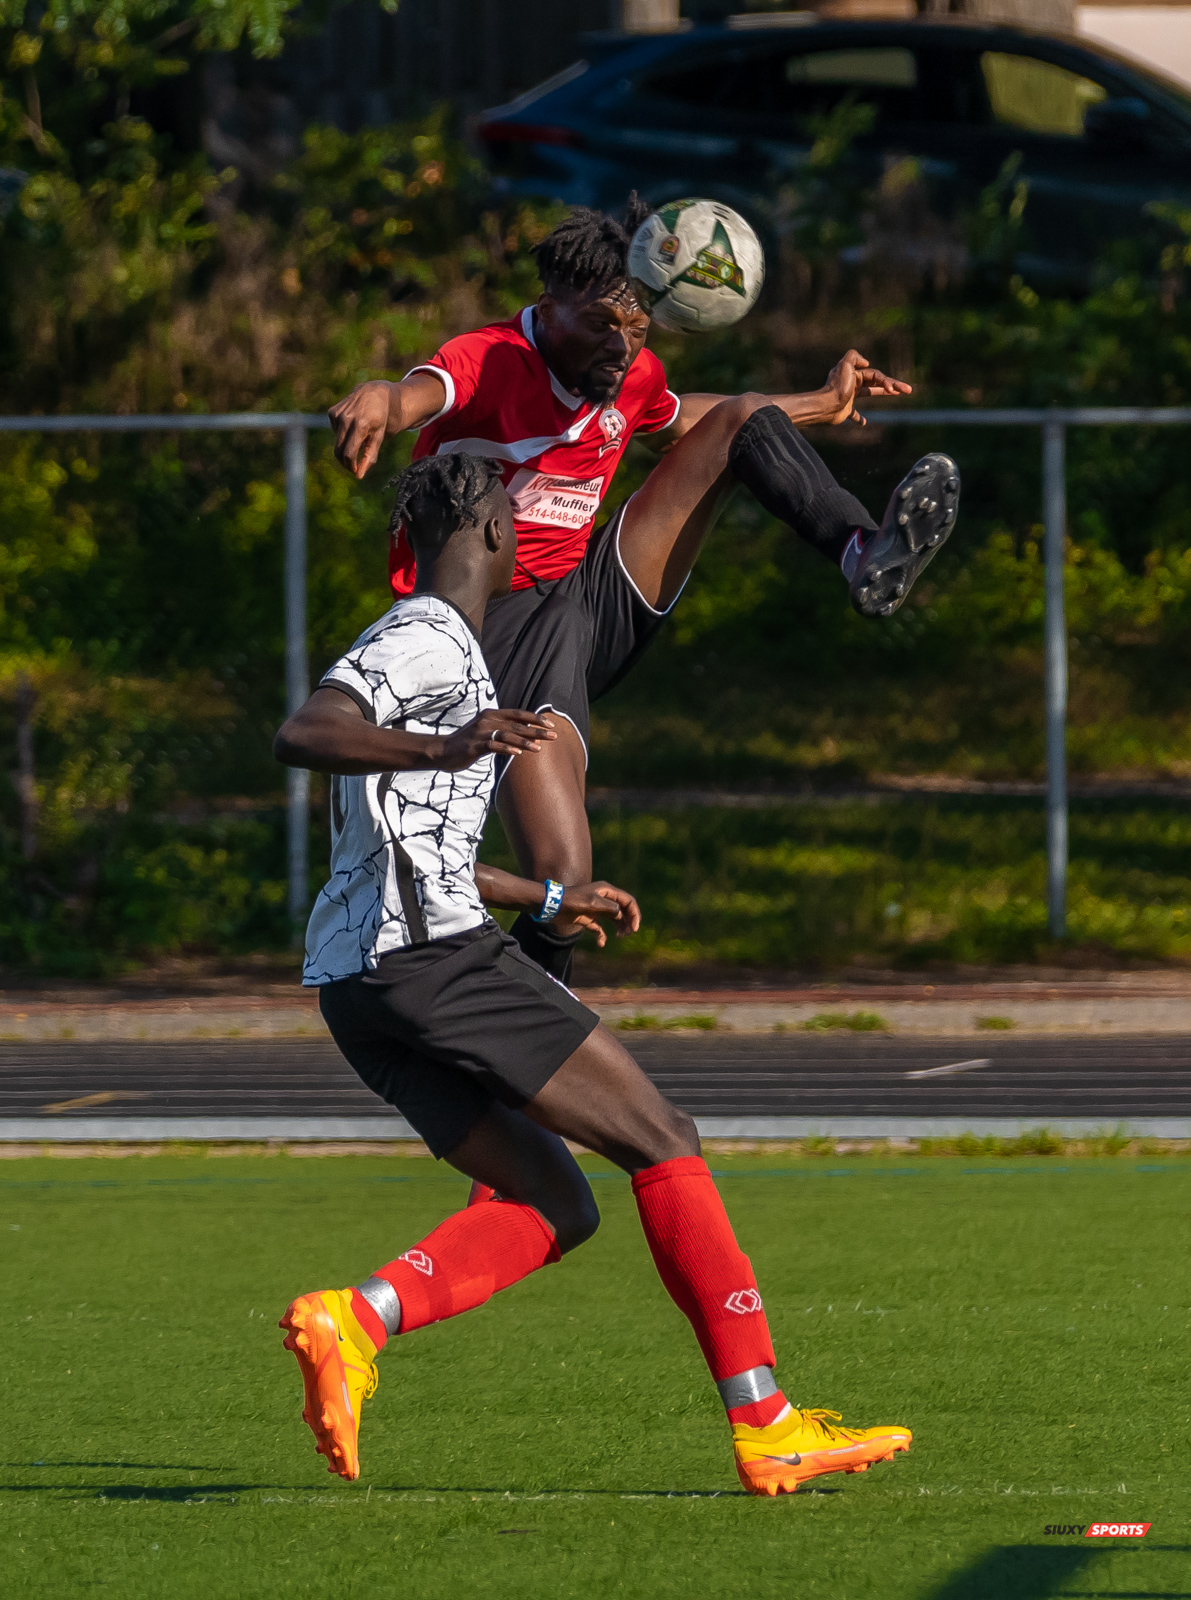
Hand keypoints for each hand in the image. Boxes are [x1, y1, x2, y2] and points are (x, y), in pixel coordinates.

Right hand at [329, 381, 394, 478]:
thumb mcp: (379, 437)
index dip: (350, 465)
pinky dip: (343, 434)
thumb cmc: (380, 418)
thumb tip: (359, 475)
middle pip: (338, 450)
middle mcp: (346, 418)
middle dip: (345, 462)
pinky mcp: (332, 412)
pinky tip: (352, 425)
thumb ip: (370, 456)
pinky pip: (335, 432)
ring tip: (359, 437)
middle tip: (353, 465)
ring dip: (346, 446)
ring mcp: (337, 414)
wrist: (374, 393)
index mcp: (360, 425)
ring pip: (336, 442)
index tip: (355, 471)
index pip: (349, 453)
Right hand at [434, 709, 555, 770]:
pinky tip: (518, 753)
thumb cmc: (468, 743)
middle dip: (536, 730)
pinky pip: (493, 746)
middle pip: (516, 724)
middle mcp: (487, 720)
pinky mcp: (474, 745)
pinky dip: (506, 748)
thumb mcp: (487, 733)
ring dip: (525, 741)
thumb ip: (504, 731)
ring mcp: (480, 732)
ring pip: (507, 734)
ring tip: (539, 748)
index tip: (551, 724)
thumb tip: (528, 735)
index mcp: (492, 714)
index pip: (518, 714)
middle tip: (554, 736)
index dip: (535, 718)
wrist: (443, 751)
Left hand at [558, 881, 641, 946]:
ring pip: (614, 919)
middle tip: (628, 934)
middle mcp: (603, 899)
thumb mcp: (593, 902)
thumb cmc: (572, 901)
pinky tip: (601, 943)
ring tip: (619, 937)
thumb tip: (621, 914)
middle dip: (628, 921)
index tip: (635, 928)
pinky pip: (599, 928)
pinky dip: (602, 936)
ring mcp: (596, 909)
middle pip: (623, 910)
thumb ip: (610, 907)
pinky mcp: (587, 918)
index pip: (628, 901)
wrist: (552, 906)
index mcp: (607, 891)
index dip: (634, 913)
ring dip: (619, 928)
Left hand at [818, 349, 911, 426]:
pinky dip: (859, 418)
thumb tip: (866, 362)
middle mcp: (852, 383)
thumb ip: (854, 356)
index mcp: (855, 374)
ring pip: (870, 392)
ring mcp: (849, 397)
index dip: (886, 381)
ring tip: (897, 394)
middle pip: (876, 382)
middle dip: (892, 385)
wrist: (825, 406)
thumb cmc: (837, 387)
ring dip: (884, 393)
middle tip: (908, 390)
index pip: (876, 375)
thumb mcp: (845, 365)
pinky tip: (864, 422)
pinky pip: (854, 414)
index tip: (892, 389)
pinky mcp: (845, 410)